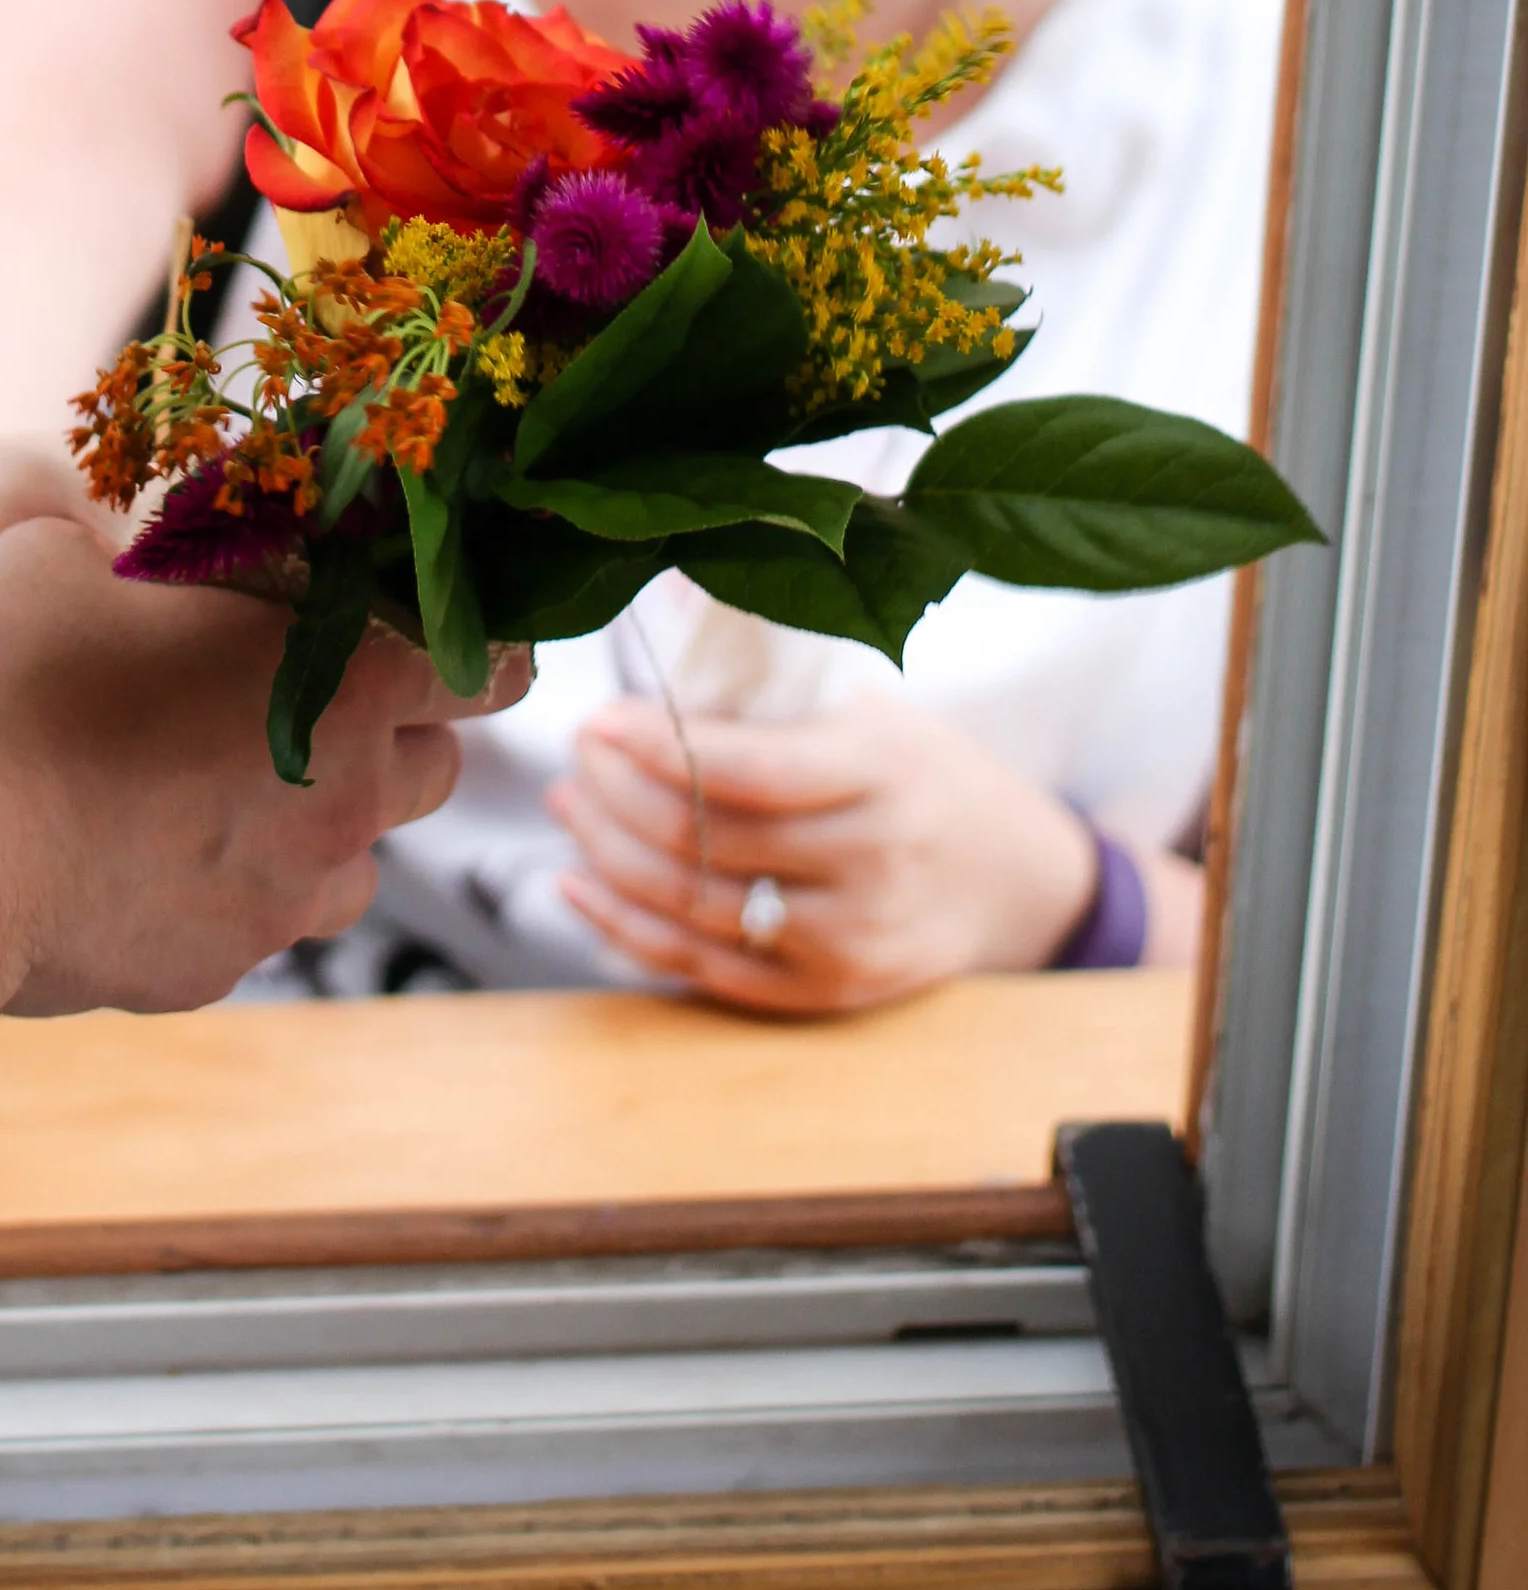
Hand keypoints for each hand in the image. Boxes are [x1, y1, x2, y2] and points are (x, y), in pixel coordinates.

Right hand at [0, 517, 492, 1013]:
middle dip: (400, 737)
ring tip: (231, 790)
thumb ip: (120, 549)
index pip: (490, 666)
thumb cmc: (23, 683)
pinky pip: (258, 927)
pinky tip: (149, 859)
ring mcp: (286, 896)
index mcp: (344, 676)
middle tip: (322, 699)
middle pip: (436, 769)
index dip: (483, 650)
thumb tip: (102, 550)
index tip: (457, 640)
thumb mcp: (62, 558)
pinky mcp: (218, 968)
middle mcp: (345, 794)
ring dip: (323, 829)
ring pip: (357, 868)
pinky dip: (230, 896)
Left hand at [550, 693, 1109, 1013]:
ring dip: (609, 855)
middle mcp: (871, 863)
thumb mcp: (871, 708)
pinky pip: (704, 969)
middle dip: (619, 793)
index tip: (601, 717)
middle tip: (578, 753)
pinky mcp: (828, 995)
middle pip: (710, 839)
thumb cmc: (925, 774)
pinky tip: (581, 884)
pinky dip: (628, 929)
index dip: (662, 746)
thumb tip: (669, 594)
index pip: (754, 770)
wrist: (1016, 883)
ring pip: (694, 907)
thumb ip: (771, 674)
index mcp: (883, 772)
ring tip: (572, 803)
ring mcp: (850, 942)